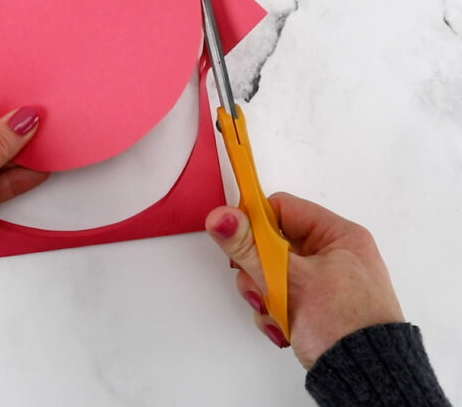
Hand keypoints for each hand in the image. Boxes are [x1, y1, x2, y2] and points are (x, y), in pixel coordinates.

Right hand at [205, 193, 404, 368]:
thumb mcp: (290, 280)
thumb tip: (222, 218)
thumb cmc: (345, 326)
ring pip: (272, 272)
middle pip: (273, 244)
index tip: (235, 237)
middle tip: (259, 284)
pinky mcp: (316, 306)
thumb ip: (250, 248)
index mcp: (339, 236)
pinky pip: (281, 295)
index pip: (283, 209)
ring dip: (264, 294)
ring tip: (274, 312)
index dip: (254, 222)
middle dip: (258, 269)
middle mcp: (333, 255)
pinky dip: (275, 310)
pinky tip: (283, 326)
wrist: (366, 379)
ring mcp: (324, 282)